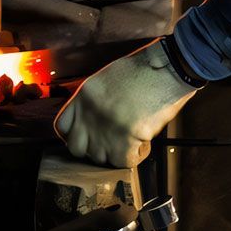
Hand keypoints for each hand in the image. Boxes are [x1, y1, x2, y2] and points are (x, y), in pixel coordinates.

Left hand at [54, 39, 198, 167]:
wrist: (166, 68)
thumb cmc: (144, 70)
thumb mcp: (108, 79)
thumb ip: (96, 100)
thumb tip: (95, 118)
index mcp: (84, 95)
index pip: (64, 126)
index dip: (76, 135)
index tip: (87, 137)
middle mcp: (89, 113)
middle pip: (77, 148)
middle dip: (92, 150)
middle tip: (110, 143)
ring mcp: (105, 128)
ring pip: (101, 158)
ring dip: (116, 153)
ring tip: (131, 140)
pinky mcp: (124, 140)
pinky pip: (124, 162)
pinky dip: (136, 155)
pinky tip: (144, 143)